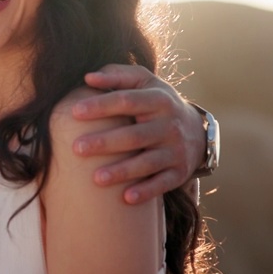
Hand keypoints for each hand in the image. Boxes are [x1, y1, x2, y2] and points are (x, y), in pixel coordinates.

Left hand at [69, 64, 204, 203]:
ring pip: (147, 162)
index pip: (127, 101)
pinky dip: (147, 191)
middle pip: (134, 135)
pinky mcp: (179, 172)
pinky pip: (163, 183)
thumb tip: (88, 77)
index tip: (74, 112)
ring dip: (122, 171)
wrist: (198, 130)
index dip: (101, 106)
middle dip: (105, 142)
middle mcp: (169, 125)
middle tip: (76, 148)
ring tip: (96, 178)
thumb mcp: (145, 83)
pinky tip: (127, 198)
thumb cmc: (157, 103)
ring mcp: (175, 150)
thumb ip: (117, 75)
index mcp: (158, 100)